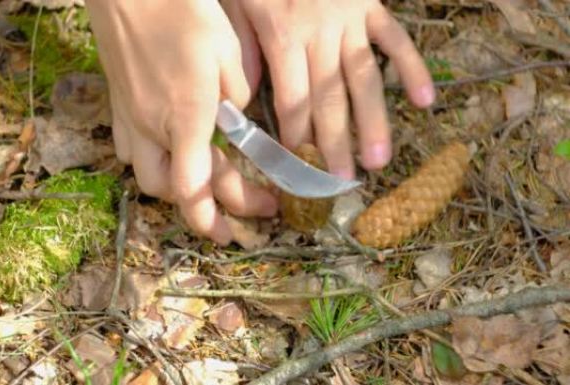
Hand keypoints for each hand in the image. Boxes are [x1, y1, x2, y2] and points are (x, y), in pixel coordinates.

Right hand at [85, 0, 277, 244]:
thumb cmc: (183, 11)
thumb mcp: (228, 52)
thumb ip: (237, 97)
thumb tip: (235, 119)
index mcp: (187, 117)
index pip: (194, 190)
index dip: (216, 219)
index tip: (248, 225)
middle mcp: (154, 128)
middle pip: (173, 192)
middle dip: (212, 210)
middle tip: (250, 207)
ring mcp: (130, 120)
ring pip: (148, 177)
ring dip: (178, 191)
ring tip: (205, 186)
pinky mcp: (117, 107)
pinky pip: (131, 151)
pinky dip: (154, 163)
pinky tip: (170, 153)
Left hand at [223, 0, 434, 178]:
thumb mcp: (233, 2)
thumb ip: (240, 47)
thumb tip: (243, 94)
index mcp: (283, 34)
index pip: (292, 99)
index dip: (295, 136)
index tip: (298, 168)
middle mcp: (320, 33)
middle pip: (329, 98)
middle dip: (335, 143)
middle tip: (342, 183)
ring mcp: (350, 19)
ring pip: (364, 78)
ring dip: (373, 121)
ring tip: (379, 161)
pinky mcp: (370, 5)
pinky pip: (395, 39)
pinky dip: (411, 68)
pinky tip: (423, 100)